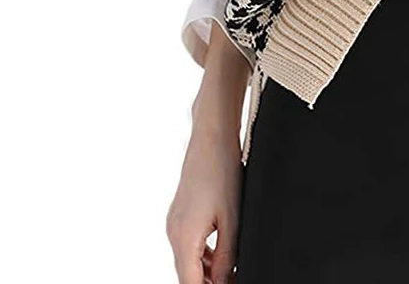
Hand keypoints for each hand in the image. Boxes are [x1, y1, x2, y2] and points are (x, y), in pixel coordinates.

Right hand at [166, 123, 243, 282]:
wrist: (211, 139)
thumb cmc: (222, 172)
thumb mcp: (232, 220)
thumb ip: (228, 257)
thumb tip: (225, 282)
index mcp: (184, 239)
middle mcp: (173, 234)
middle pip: (187, 275)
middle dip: (208, 283)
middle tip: (234, 280)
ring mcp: (175, 224)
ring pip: (189, 261)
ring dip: (207, 272)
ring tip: (232, 273)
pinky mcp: (181, 216)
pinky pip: (190, 245)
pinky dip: (204, 256)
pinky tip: (222, 257)